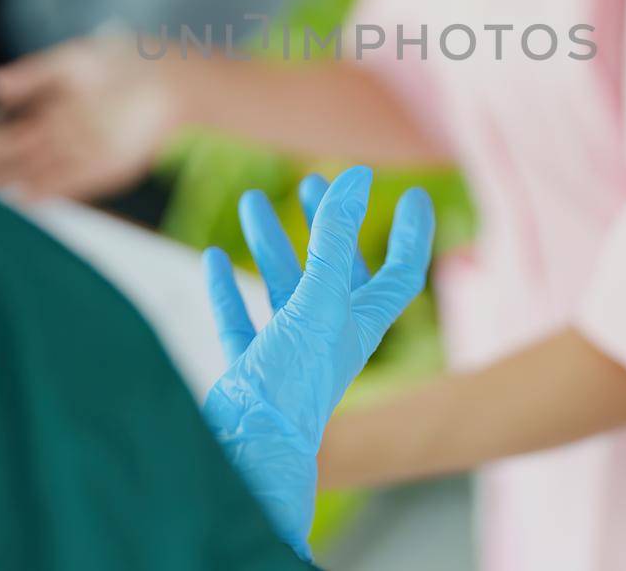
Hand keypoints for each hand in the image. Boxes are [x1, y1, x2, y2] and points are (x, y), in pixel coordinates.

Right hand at [0, 28, 182, 201]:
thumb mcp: (73, 62)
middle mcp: (55, 136)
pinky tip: (17, 199)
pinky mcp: (101, 168)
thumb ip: (32, 75)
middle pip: (8, 156)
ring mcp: (76, 154)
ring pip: (29, 173)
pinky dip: (41, 192)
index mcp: (43, 109)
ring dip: (1, 186)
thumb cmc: (125, 64)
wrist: (172, 81)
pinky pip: (64, 184)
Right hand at [202, 167, 434, 559]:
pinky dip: (231, 289)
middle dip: (326, 226)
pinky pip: (243, 321)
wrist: (251, 447)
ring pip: (285, 289)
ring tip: (251, 203)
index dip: (410, 235)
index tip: (411, 196)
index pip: (400, 272)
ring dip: (272, 246)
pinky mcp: (253, 370)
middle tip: (311, 185)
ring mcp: (290, 354)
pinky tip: (214, 259)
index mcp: (360, 322)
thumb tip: (355, 177)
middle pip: (337, 270)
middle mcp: (330, 336)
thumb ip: (334, 238)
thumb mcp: (318, 298)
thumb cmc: (294, 378)